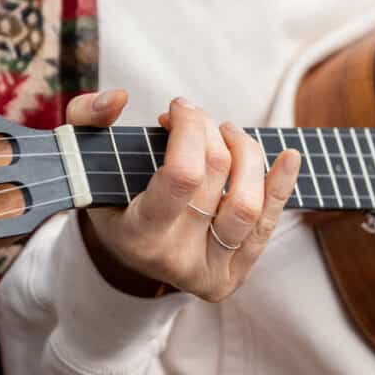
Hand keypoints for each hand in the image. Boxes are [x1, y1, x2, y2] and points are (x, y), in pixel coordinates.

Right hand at [65, 90, 301, 300]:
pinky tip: (289, 156)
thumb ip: (86, 119)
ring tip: (227, 133)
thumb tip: (118, 99)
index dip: (189, 129)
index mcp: (137, 234)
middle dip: (209, 130)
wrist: (126, 253)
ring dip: (246, 153)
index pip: (182, 176)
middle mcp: (174, 259)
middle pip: (216, 176)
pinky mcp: (236, 274)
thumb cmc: (110, 194)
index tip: (178, 108)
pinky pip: (268, 225)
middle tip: (195, 117)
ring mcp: (209, 271)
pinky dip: (281, 186)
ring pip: (249, 204)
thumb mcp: (85, 159)